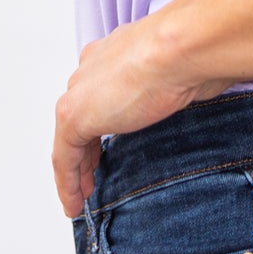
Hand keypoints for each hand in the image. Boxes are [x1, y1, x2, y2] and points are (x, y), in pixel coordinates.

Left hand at [52, 18, 227, 217]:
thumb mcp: (178, 73)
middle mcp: (91, 69)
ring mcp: (80, 92)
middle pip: (78, 119)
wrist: (180, 48)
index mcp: (112, 55)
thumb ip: (170, 84)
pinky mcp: (74, 116)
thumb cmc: (188, 54)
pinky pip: (63, 158)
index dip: (97, 127)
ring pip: (68, 141)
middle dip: (83, 152)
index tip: (102, 151)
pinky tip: (73, 205)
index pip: (96, 96)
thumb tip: (188, 91)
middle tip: (88, 180)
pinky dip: (67, 184)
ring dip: (72, 173)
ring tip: (79, 200)